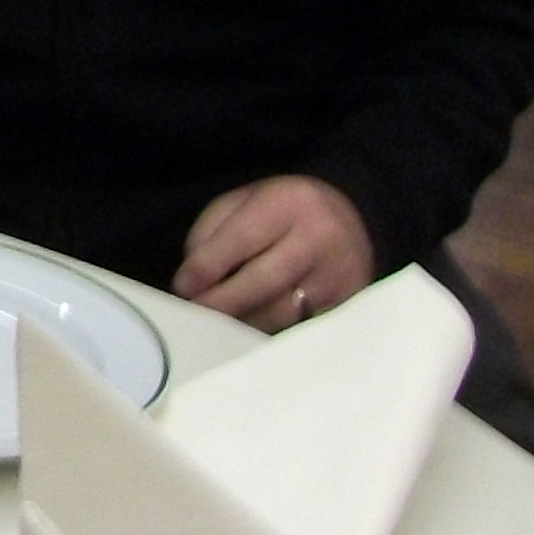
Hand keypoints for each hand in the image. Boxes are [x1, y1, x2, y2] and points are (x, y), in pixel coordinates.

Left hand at [173, 177, 374, 330]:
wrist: (350, 219)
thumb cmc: (283, 211)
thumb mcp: (244, 202)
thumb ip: (212, 232)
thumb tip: (192, 278)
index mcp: (289, 203)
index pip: (242, 238)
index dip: (208, 266)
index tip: (183, 286)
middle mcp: (320, 238)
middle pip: (265, 281)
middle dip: (223, 301)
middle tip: (196, 312)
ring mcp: (339, 275)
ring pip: (283, 312)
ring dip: (244, 321)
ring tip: (219, 324)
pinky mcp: (349, 305)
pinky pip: (302, 328)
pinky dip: (271, 333)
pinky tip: (250, 331)